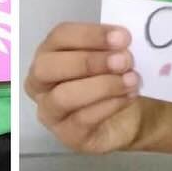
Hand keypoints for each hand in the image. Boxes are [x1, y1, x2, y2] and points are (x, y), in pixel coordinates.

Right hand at [25, 22, 142, 153]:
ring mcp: (50, 112)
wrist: (126, 117)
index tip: (122, 37)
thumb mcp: (108, 54)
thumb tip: (121, 38)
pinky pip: (83, 119)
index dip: (90, 34)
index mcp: (49, 52)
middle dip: (89, 61)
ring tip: (131, 79)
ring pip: (64, 96)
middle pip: (49, 66)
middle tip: (123, 60)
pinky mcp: (67, 136)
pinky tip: (129, 96)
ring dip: (102, 85)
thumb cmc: (110, 77)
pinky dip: (109, 105)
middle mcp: (40, 81)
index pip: (60, 36)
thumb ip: (109, 45)